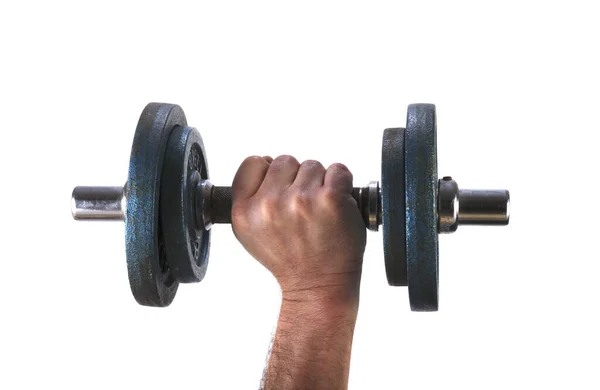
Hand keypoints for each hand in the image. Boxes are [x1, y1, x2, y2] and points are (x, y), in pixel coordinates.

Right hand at [231, 155, 366, 305]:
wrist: (319, 286)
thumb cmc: (290, 258)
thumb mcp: (250, 233)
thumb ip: (250, 197)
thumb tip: (265, 161)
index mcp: (244, 211)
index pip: (253, 163)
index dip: (269, 172)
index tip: (280, 188)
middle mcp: (270, 204)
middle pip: (285, 160)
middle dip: (296, 178)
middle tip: (303, 207)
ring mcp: (301, 200)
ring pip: (312, 165)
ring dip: (320, 182)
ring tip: (319, 210)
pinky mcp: (331, 198)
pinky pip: (338, 170)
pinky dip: (342, 182)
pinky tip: (337, 205)